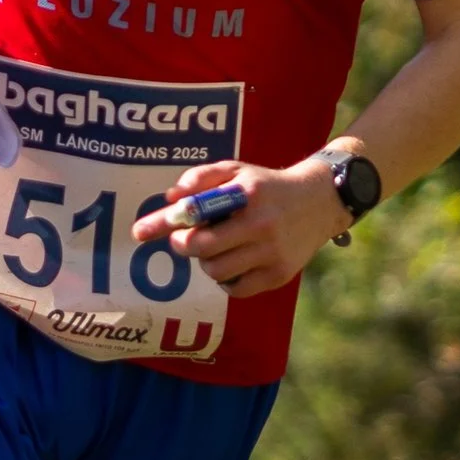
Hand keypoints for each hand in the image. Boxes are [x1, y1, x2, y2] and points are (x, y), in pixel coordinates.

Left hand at [129, 156, 347, 298]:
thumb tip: (170, 199)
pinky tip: (234, 262)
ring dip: (206, 262)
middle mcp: (261, 224)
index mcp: (247, 194)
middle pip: (201, 248)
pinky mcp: (279, 276)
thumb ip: (201, 178)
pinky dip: (226, 280)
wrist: (320, 202)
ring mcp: (272, 253)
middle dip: (183, 245)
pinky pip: (236, 289)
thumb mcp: (237, 170)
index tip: (139, 231)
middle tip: (183, 240)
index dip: (165, 222)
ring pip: (216, 271)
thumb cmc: (267, 186)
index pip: (197, 210)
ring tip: (215, 248)